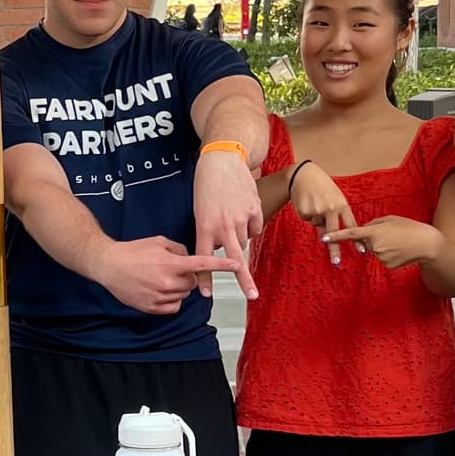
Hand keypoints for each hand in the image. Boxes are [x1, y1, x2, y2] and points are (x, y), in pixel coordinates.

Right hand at [95, 236, 239, 315]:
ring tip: (160, 278)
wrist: (109, 265)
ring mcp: (160, 296)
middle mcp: (167, 281)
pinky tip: (158, 289)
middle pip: (193, 282)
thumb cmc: (131, 252)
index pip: (201, 264)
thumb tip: (189, 257)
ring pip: (184, 295)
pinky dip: (171, 299)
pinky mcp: (153, 308)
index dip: (221, 265)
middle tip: (172, 268)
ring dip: (178, 287)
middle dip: (188, 275)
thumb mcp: (157, 242)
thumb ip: (178, 249)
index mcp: (170, 263)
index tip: (236, 265)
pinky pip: (174, 306)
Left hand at [191, 146, 261, 297]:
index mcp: (204, 226)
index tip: (205, 294)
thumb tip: (222, 248)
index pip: (203, 259)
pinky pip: (255, 228)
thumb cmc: (206, 185)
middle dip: (243, 280)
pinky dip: (250, 224)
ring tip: (231, 217)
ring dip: (239, 237)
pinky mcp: (254, 210)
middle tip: (251, 296)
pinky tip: (243, 209)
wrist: (222, 160)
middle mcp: (223, 225)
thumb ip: (209, 232)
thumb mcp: (199, 210)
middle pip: (235, 260)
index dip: (205, 278)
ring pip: (244, 242)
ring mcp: (240, 218)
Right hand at [287, 162, 358, 266]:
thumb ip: (334, 216)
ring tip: (314, 202)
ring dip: (315, 217)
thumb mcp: (333, 198)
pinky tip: (307, 202)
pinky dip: (306, 213)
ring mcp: (318, 210)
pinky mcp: (306, 211)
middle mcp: (331, 208)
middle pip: (334, 232)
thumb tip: (328, 237)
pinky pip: (307, 219)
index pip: (351, 225)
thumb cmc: (322, 187)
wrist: (304, 174)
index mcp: (342, 205)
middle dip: (335, 249)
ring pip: (317, 224)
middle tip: (336, 262)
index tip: (361, 250)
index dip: (356, 239)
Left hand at [322, 215, 442, 270]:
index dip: (336, 236)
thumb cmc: (408, 228)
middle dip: (373, 239)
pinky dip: (389, 255)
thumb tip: (363, 230)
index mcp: (373, 231)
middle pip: (365, 243)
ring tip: (398, 242)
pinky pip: (382, 258)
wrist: (426, 244)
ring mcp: (380, 257)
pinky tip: (400, 251)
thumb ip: (372, 224)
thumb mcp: (389, 220)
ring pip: (374, 251)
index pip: (350, 234)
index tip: (323, 238)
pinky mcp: (387, 265)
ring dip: (382, 247)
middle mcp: (374, 245)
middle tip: (391, 235)